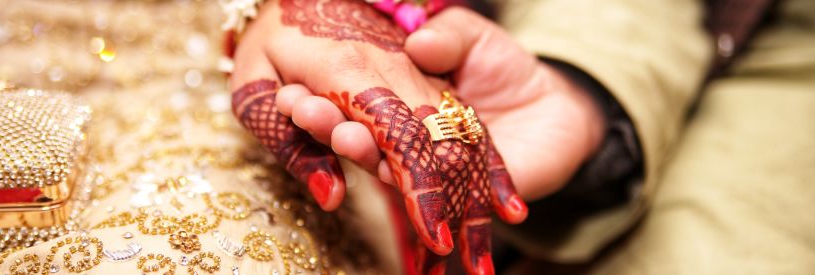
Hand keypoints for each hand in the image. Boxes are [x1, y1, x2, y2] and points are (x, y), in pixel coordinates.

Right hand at [279, 7, 604, 272]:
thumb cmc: (503, 67)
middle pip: (356, 132)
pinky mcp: (455, 196)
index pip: (347, 96)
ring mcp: (423, 169)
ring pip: (384, 165)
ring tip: (346, 137)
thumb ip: (448, 36)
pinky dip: (415, 193)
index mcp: (392, 96)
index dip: (321, 93)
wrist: (554, 109)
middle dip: (327, 123)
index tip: (296, 87)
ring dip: (362, 154)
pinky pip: (431, 197)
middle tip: (306, 111)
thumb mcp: (473, 37)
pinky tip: (393, 177)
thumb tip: (419, 43)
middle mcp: (398, 136)